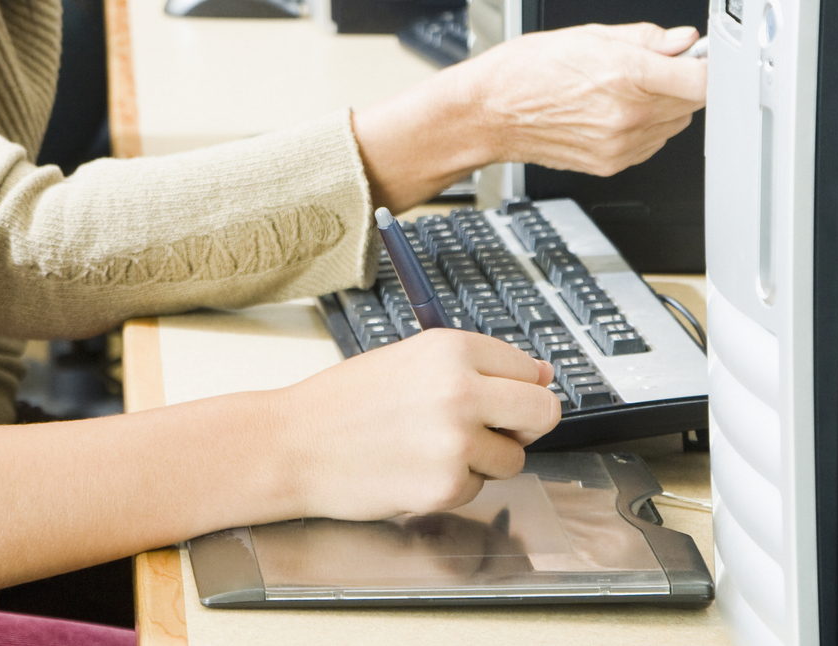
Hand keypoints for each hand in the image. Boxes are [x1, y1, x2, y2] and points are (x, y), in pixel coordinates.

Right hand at [275, 329, 559, 522]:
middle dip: (524, 426)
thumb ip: (475, 368)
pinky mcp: (447, 485)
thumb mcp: (409, 361)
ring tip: (430, 448)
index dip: (515, 388)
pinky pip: (479, 489)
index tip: (497, 399)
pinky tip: (413, 469)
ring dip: (483, 460)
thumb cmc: (345, 402)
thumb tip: (543, 375)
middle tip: (490, 430)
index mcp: (451, 349)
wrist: (294, 444)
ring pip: (513, 459)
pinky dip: (453, 485)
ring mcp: (456, 441)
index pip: (528, 369)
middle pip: (543, 412)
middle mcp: (461, 390)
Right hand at [461, 22, 706, 174]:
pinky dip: (645, 126)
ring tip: (623, 89)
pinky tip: (614, 111)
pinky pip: (652, 143)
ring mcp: (622, 144)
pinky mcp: (614, 163)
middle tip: (653, 66)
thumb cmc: (524, 72)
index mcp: (626, 75)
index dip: (711, 65)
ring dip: (664, 105)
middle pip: (694, 101)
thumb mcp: (586, 36)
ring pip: (676, 123)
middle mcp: (628, 114)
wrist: (488, 114)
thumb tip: (681, 39)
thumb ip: (644, 38)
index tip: (706, 58)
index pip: (703, 79)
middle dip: (681, 81)